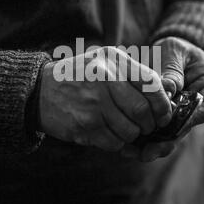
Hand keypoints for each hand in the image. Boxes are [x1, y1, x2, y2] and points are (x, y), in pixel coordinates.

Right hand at [38, 47, 171, 151]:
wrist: (38, 91)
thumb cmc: (78, 77)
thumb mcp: (103, 61)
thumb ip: (131, 74)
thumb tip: (165, 97)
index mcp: (114, 60)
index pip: (152, 84)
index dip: (162, 104)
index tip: (163, 115)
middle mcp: (105, 78)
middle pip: (142, 111)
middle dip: (148, 125)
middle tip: (145, 127)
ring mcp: (94, 103)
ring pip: (130, 130)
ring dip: (131, 136)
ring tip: (124, 130)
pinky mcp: (85, 124)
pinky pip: (114, 142)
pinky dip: (117, 143)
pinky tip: (108, 134)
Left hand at [123, 37, 203, 161]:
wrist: (171, 53)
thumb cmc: (176, 48)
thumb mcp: (175, 50)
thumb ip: (172, 68)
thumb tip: (167, 89)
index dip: (189, 121)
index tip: (169, 124)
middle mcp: (196, 108)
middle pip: (184, 130)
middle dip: (165, 143)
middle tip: (146, 153)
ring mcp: (180, 116)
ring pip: (168, 136)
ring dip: (150, 146)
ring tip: (131, 152)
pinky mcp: (164, 120)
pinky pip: (155, 133)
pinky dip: (141, 140)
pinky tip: (126, 147)